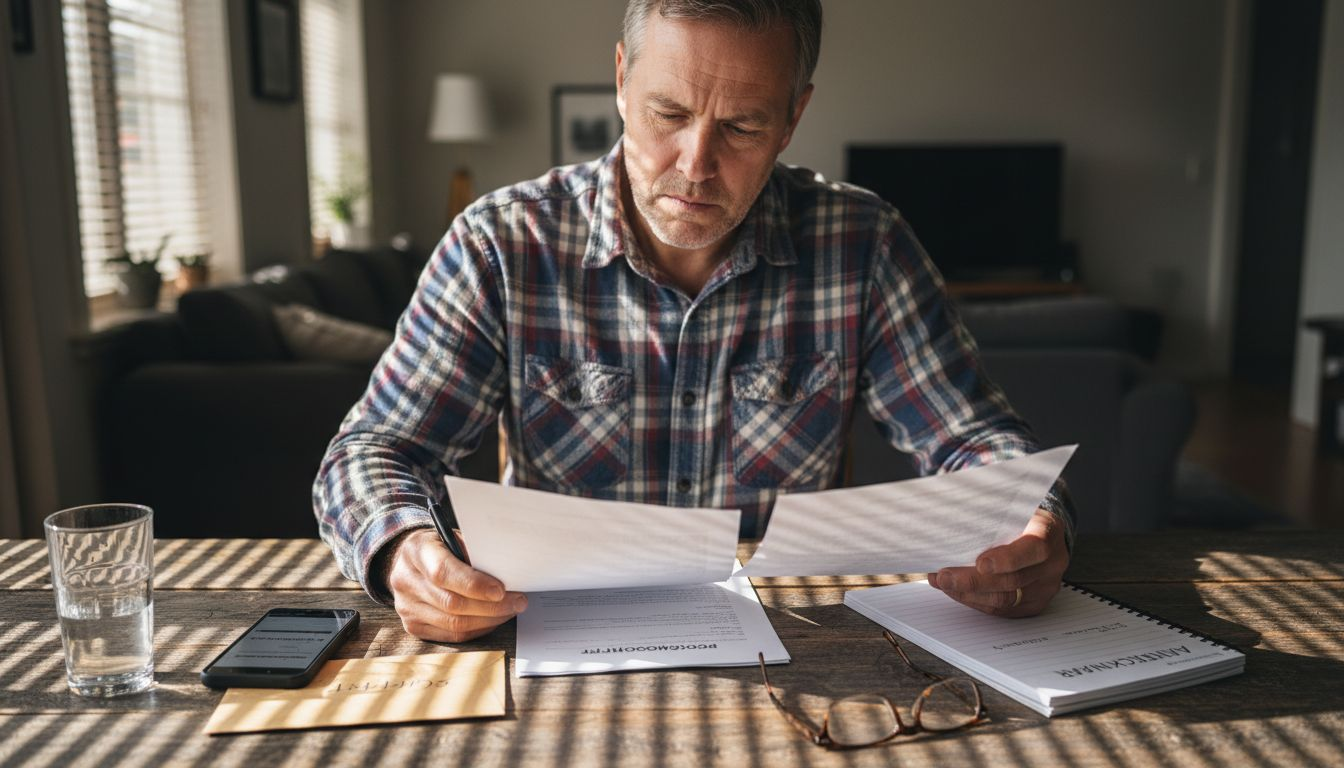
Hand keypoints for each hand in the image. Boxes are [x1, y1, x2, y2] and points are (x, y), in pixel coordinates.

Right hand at [385, 528, 527, 641]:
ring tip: (510, 611)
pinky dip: (477, 629)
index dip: (474, 584)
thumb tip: (506, 574)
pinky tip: (492, 620)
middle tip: (517, 602)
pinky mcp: (413, 626)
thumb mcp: (453, 538)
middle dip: (491, 606)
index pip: (443, 572)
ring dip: (488, 620)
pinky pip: (451, 635)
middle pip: (451, 603)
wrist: (409, 561)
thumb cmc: (440, 547)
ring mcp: (406, 607)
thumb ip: (473, 552)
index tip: (501, 590)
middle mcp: (405, 580)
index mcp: (417, 551)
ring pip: (453, 624)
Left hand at [927, 508, 1067, 616]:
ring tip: (943, 583)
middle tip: (944, 577)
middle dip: (973, 581)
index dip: (1007, 559)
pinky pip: (1002, 610)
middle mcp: (1051, 564)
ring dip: (968, 593)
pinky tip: (956, 591)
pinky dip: (975, 601)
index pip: (1033, 549)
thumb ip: (991, 518)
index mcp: (1047, 533)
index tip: (981, 563)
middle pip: (1013, 581)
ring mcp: (1045, 587)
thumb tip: (951, 523)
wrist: (1042, 533)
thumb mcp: (1010, 508)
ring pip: (1005, 600)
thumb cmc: (1018, 518)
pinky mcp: (1035, 604)